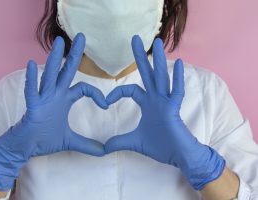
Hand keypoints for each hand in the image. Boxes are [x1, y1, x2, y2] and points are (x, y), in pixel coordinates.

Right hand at [0, 33, 107, 190]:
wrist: (27, 148)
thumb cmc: (45, 139)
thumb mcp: (70, 141)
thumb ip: (87, 144)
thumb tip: (104, 152)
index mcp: (64, 99)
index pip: (83, 88)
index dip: (96, 94)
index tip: (106, 105)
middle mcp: (55, 95)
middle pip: (66, 71)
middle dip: (74, 54)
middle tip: (82, 36)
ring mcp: (43, 99)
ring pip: (49, 75)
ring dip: (54, 59)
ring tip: (59, 42)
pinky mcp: (32, 107)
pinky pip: (32, 91)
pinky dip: (31, 79)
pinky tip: (31, 65)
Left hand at [104, 35, 225, 189]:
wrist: (177, 156)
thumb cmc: (160, 147)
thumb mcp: (134, 142)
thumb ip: (118, 142)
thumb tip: (103, 148)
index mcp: (147, 103)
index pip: (130, 89)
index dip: (117, 92)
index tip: (105, 102)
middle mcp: (157, 99)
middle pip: (147, 74)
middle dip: (140, 57)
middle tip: (134, 39)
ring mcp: (166, 102)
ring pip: (162, 78)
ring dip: (159, 60)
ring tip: (157, 42)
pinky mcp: (175, 109)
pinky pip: (177, 91)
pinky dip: (178, 78)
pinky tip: (178, 63)